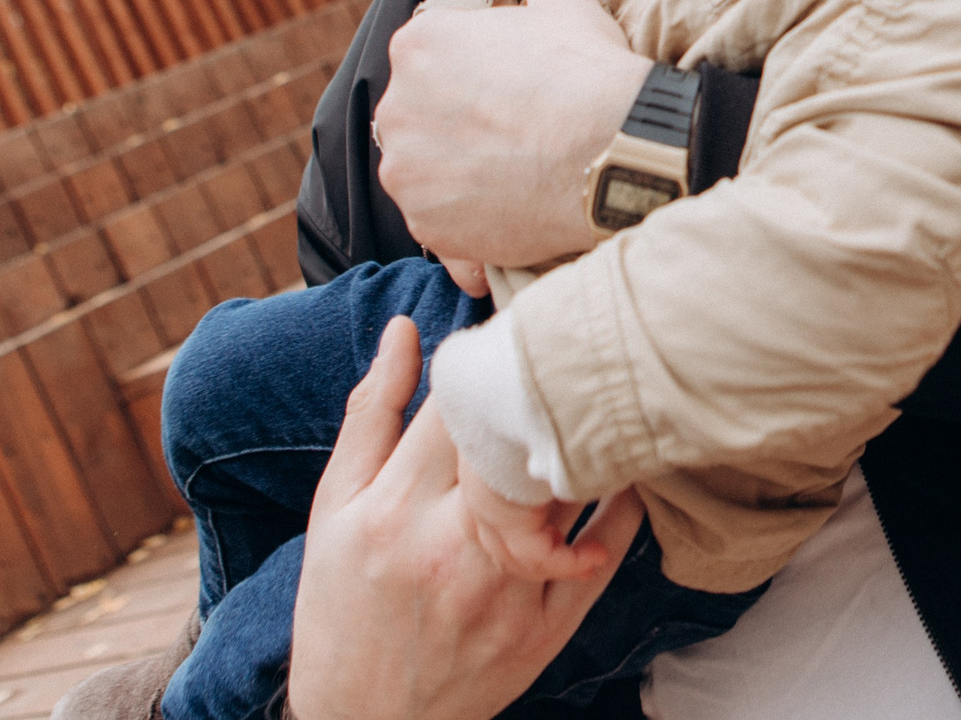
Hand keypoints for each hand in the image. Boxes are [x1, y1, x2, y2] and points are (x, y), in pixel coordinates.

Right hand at [288, 318, 642, 719]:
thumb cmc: (341, 606)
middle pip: (520, 440)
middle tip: (566, 357)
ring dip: (588, 440)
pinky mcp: (547, 629)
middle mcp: (453, 548)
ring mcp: (506, 592)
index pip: (460, 403)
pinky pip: (607, 550)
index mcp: (394, 509)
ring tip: (597, 405)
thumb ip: (372, 413)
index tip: (508, 337)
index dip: (491, 357)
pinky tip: (623, 470)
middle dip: (544, 393)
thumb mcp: (335, 508)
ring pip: (571, 488)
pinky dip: (625, 501)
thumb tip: (406, 331)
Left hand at [377, 0, 652, 268]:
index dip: (473, 78)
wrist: (615, 150)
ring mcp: (408, 174)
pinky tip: (514, 222)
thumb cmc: (588, 73)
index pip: (430, 62)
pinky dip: (470, 233)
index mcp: (419, 45)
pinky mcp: (430, 228)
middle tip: (517, 136)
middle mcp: (397, 109)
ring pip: (427, 177)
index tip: (509, 90)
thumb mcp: (569, 6)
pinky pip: (443, 232)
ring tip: (518, 182)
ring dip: (460, 182)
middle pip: (422, 120)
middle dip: (458, 130)